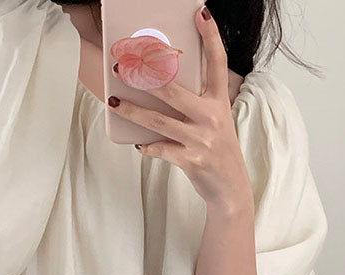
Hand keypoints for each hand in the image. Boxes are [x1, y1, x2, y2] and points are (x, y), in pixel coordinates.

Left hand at [107, 5, 252, 212]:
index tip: (201, 12)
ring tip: (114, 101)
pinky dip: (147, 146)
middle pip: (173, 90)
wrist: (230, 188)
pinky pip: (161, 149)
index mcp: (219, 102)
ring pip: (159, 120)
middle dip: (145, 77)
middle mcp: (212, 117)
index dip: (210, 36)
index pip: (217, 62)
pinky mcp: (191, 160)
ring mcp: (201, 139)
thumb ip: (196, 102)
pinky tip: (138, 143)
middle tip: (122, 66)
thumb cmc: (216, 149)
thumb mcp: (215, 120)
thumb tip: (161, 85)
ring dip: (133, 111)